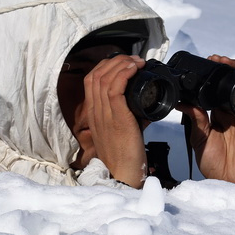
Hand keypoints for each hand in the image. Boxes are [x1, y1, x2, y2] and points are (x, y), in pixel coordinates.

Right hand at [84, 54, 147, 187]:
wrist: (124, 174)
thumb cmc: (125, 154)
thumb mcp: (121, 129)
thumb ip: (127, 114)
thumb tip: (143, 101)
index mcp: (94, 113)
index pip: (91, 80)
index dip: (106, 66)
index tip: (124, 63)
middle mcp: (95, 111)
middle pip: (97, 74)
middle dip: (116, 61)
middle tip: (134, 59)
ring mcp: (103, 114)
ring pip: (105, 78)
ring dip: (122, 64)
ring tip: (137, 61)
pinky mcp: (116, 118)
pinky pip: (114, 88)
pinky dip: (124, 74)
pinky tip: (135, 69)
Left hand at [177, 55, 234, 185]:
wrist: (229, 179)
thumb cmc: (213, 162)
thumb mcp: (198, 137)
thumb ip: (194, 119)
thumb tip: (183, 102)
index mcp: (214, 115)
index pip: (211, 91)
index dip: (208, 77)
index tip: (200, 65)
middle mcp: (227, 111)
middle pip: (225, 84)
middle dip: (220, 68)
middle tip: (212, 58)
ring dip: (233, 70)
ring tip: (225, 60)